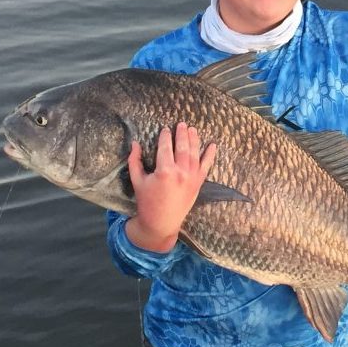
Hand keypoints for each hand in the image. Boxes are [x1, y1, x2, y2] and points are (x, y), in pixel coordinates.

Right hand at [125, 123, 216, 252]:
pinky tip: (213, 145)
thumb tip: (134, 143)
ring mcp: (192, 177)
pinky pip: (207, 165)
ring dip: (194, 139)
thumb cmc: (147, 202)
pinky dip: (210, 154)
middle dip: (182, 133)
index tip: (165, 129)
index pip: (165, 147)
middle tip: (181, 124)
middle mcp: (180, 172)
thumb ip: (135, 161)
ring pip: (194, 153)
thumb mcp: (137, 181)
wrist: (162, 223)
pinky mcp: (198, 182)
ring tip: (192, 129)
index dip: (165, 136)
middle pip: (182, 146)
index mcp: (164, 171)